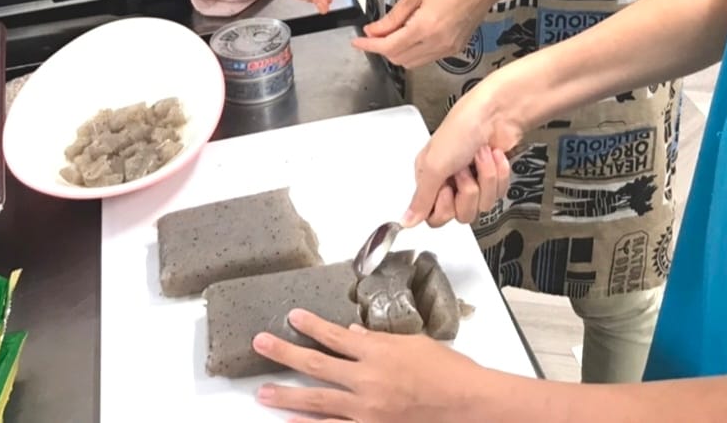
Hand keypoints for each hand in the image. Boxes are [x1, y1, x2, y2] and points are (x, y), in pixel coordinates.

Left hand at [252, 309, 480, 421]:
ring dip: (287, 397)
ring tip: (262, 392)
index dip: (312, 325)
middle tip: (260, 344)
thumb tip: (351, 335)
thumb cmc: (448, 370)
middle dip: (285, 354)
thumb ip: (379, 341)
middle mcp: (367, 380)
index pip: (336, 335)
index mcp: (379, 352)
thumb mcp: (415, 344)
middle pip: (317, 365)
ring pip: (317, 402)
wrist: (466, 404)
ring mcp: (366, 410)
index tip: (292, 316)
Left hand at [352, 0, 500, 69]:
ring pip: (412, 63)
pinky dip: (414, 51)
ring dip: (398, 51)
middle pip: (399, 59)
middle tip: (375, 33)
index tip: (359, 42)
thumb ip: (394, 15)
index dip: (369, 46)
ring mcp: (448, 48)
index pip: (388, 47)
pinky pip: (427, 58)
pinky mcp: (455, 48)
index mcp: (426, 27)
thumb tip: (376, 29)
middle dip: (382, 48)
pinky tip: (412, 35)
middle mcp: (438, 42)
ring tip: (393, 32)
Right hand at [402, 76, 522, 227]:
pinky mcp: (494, 176)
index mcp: (429, 177)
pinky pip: (499, 193)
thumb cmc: (463, 127)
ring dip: (485, 177)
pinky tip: (493, 156)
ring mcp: (474, 179)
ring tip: (480, 156)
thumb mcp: (434, 164)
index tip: (447, 189)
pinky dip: (499, 173)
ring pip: (483, 204)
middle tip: (465, 170)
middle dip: (468, 190)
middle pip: (461, 214)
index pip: (434, 216)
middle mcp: (450, 180)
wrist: (498, 113)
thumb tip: (405, 221)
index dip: (445, 207)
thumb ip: (421, 198)